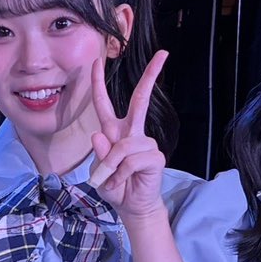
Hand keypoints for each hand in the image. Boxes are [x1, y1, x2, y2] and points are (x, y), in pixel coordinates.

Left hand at [87, 50, 168, 220]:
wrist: (132, 206)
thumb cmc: (115, 186)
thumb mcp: (99, 173)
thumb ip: (98, 156)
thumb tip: (98, 135)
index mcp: (113, 132)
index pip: (104, 103)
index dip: (98, 83)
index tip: (98, 61)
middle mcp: (131, 132)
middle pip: (140, 100)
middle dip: (150, 76)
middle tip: (162, 55)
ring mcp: (145, 143)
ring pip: (123, 146)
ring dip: (112, 166)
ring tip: (112, 180)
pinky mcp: (155, 156)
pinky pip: (132, 160)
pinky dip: (122, 173)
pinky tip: (123, 181)